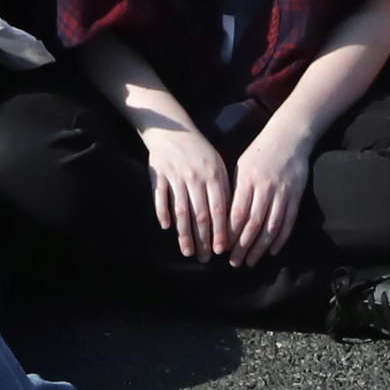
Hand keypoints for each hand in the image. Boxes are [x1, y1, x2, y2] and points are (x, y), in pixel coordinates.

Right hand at [140, 118, 234, 263]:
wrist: (172, 130)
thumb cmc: (200, 152)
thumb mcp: (218, 166)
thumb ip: (224, 190)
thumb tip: (231, 222)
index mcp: (214, 175)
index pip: (219, 209)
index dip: (220, 231)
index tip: (221, 250)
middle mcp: (195, 177)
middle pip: (200, 214)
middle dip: (203, 239)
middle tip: (204, 259)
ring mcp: (176, 176)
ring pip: (181, 211)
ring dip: (184, 234)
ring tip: (188, 252)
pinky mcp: (158, 174)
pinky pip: (160, 197)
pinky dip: (163, 212)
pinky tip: (167, 228)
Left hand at [222, 125, 314, 267]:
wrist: (290, 137)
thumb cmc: (260, 152)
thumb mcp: (242, 166)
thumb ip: (235, 190)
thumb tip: (224, 218)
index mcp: (247, 180)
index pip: (237, 213)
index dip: (229, 234)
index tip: (222, 249)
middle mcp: (265, 188)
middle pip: (252, 224)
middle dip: (242, 246)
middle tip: (234, 263)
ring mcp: (282, 192)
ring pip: (270, 227)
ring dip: (260, 248)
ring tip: (251, 261)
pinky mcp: (296, 195)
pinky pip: (288, 222)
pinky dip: (280, 239)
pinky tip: (272, 251)